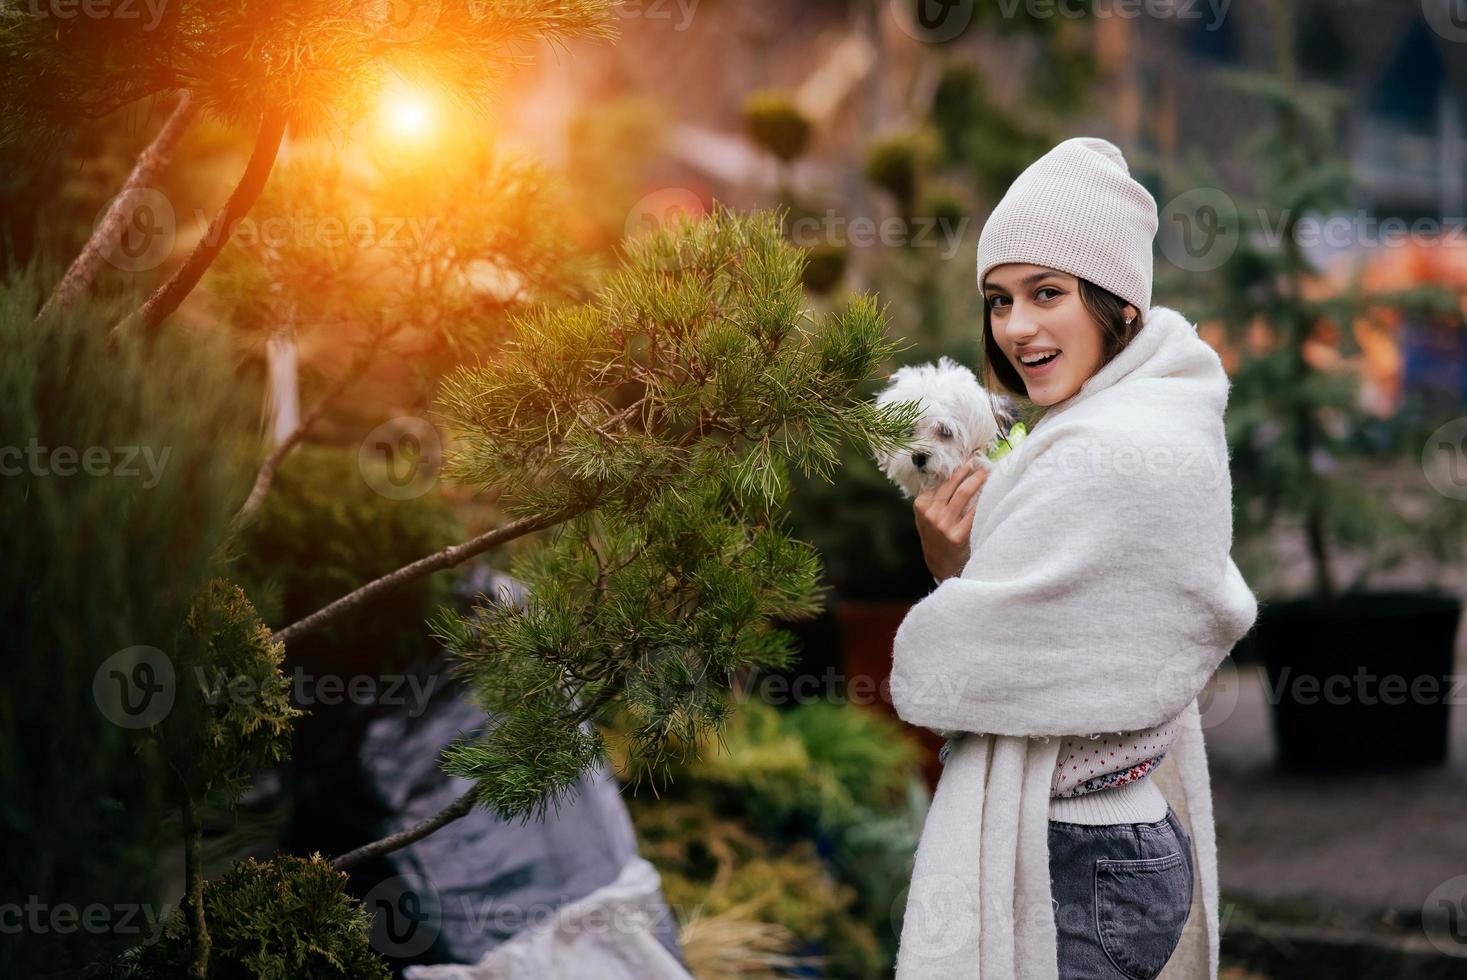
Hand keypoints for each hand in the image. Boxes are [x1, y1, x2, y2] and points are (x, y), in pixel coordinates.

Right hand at [913, 459, 989, 582]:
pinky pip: (974, 511)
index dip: (956, 469)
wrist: (940, 563)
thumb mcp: (926, 516)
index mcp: (921, 504)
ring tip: (987, 472)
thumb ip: (935, 497)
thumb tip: (955, 471)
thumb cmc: (936, 535)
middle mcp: (931, 513)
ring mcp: (943, 524)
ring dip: (978, 479)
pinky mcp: (957, 535)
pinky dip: (984, 499)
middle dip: (968, 469)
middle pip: (953, 484)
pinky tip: (991, 492)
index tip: (968, 460)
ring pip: (964, 493)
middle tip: (981, 461)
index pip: (941, 481)